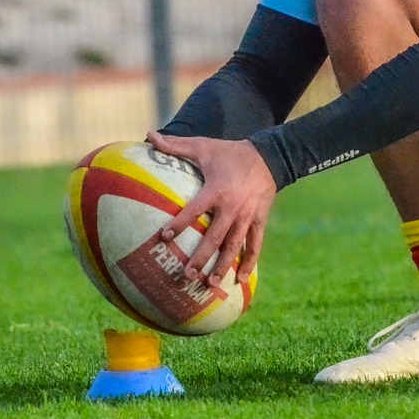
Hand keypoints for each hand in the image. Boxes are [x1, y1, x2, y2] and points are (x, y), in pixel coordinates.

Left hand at [145, 131, 276, 285]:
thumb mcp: (204, 146)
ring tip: (209, 283)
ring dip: (222, 266)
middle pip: (215, 237)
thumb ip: (175, 145)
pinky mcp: (259, 221)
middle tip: (186, 275)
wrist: (269, 156)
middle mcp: (232, 207)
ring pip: (234, 246)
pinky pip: (255, 245)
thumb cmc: (230, 153)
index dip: (180, 223)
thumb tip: (148, 135)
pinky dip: (249, 263)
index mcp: (216, 190)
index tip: (165, 237)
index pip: (195, 210)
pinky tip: (241, 280)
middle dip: (200, 257)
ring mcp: (247, 216)